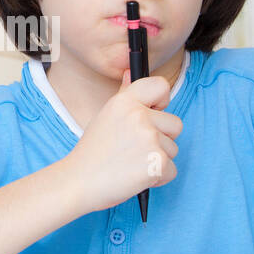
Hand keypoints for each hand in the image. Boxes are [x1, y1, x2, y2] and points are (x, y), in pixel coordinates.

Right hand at [60, 68, 182, 214]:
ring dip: (157, 160)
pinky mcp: (157, 163)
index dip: (161, 101)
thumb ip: (124, 94)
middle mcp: (139, 116)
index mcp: (125, 101)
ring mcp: (150, 139)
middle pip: (175, 124)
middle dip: (162, 138)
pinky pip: (172, 170)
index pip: (161, 86)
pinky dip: (158, 178)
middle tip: (135, 148)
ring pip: (173, 149)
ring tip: (131, 163)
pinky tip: (136, 177)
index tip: (152, 113)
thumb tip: (129, 71)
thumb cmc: (92, 151)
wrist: (78, 181)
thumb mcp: (106, 116)